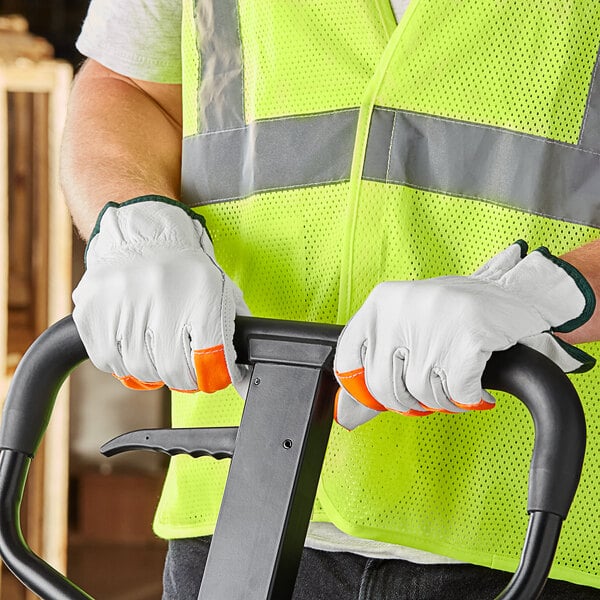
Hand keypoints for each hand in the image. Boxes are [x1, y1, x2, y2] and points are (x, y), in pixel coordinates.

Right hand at [72, 196, 249, 394]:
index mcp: (202, 289)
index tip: (212, 378)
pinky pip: (107, 359)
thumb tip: (240, 375)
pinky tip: (132, 344)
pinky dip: (121, 361)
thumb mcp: (219, 290)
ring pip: (138, 367)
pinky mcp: (91, 308)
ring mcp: (122, 299)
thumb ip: (233, 330)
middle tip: (183, 370)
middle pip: (171, 367)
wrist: (143, 233)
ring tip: (156, 351)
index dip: (212, 375)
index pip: (209, 354)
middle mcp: (161, 292)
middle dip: (182, 378)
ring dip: (151, 369)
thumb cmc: (185, 268)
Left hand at [334, 242, 595, 429]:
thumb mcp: (408, 325)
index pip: (348, 358)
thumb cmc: (456, 314)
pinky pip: (458, 394)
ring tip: (456, 379)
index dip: (359, 389)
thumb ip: (379, 362)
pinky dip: (470, 398)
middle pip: (384, 386)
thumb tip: (348, 414)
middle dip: (408, 401)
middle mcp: (402, 310)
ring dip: (444, 399)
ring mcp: (434, 323)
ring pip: (423, 394)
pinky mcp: (468, 338)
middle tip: (429, 391)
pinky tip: (476, 384)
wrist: (515, 295)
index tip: (373, 400)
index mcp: (381, 303)